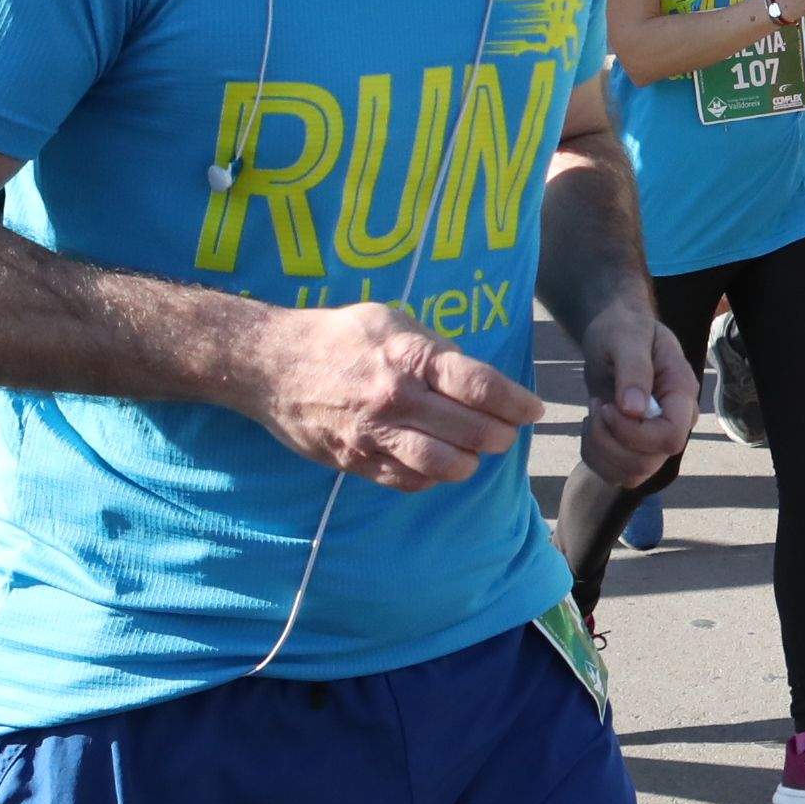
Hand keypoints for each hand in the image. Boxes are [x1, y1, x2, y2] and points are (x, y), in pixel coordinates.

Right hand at [241, 300, 545, 490]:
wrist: (271, 365)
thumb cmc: (338, 336)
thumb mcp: (392, 320)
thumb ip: (435, 348)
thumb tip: (476, 377)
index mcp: (410, 357)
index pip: (482, 386)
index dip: (517, 402)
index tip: (533, 409)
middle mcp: (396, 399)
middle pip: (474, 432)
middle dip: (502, 435)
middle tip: (506, 431)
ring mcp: (376, 435)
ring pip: (447, 466)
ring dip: (471, 461)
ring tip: (474, 450)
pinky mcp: (357, 462)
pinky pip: (411, 482)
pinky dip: (434, 477)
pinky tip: (437, 461)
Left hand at [570, 304, 694, 491]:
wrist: (612, 335)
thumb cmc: (623, 329)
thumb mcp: (626, 337)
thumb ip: (634, 369)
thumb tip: (635, 410)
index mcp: (681, 394)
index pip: (672, 437)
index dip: (635, 433)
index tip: (608, 406)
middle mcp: (675, 422)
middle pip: (648, 462)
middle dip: (610, 440)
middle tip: (597, 405)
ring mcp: (655, 439)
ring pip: (631, 474)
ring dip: (600, 448)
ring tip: (594, 413)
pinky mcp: (634, 449)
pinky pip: (614, 474)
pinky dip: (593, 455)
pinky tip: (593, 425)